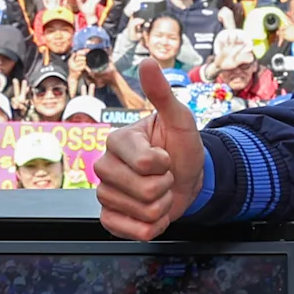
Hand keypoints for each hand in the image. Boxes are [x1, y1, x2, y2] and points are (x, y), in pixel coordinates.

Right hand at [94, 60, 204, 241]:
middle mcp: (105, 167)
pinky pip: (130, 232)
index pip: (145, 163)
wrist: (188, 179)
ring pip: (142, 212)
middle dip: (165, 187)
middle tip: (164, 176)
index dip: (165, 164)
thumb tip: (148, 62)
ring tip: (160, 193)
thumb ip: (162, 93)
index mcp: (117, 141)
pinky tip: (151, 212)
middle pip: (143, 191)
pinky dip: (151, 227)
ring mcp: (105, 194)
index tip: (165, 156)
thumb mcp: (179, 119)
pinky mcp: (109, 219)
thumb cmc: (181, 148)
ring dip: (161, 207)